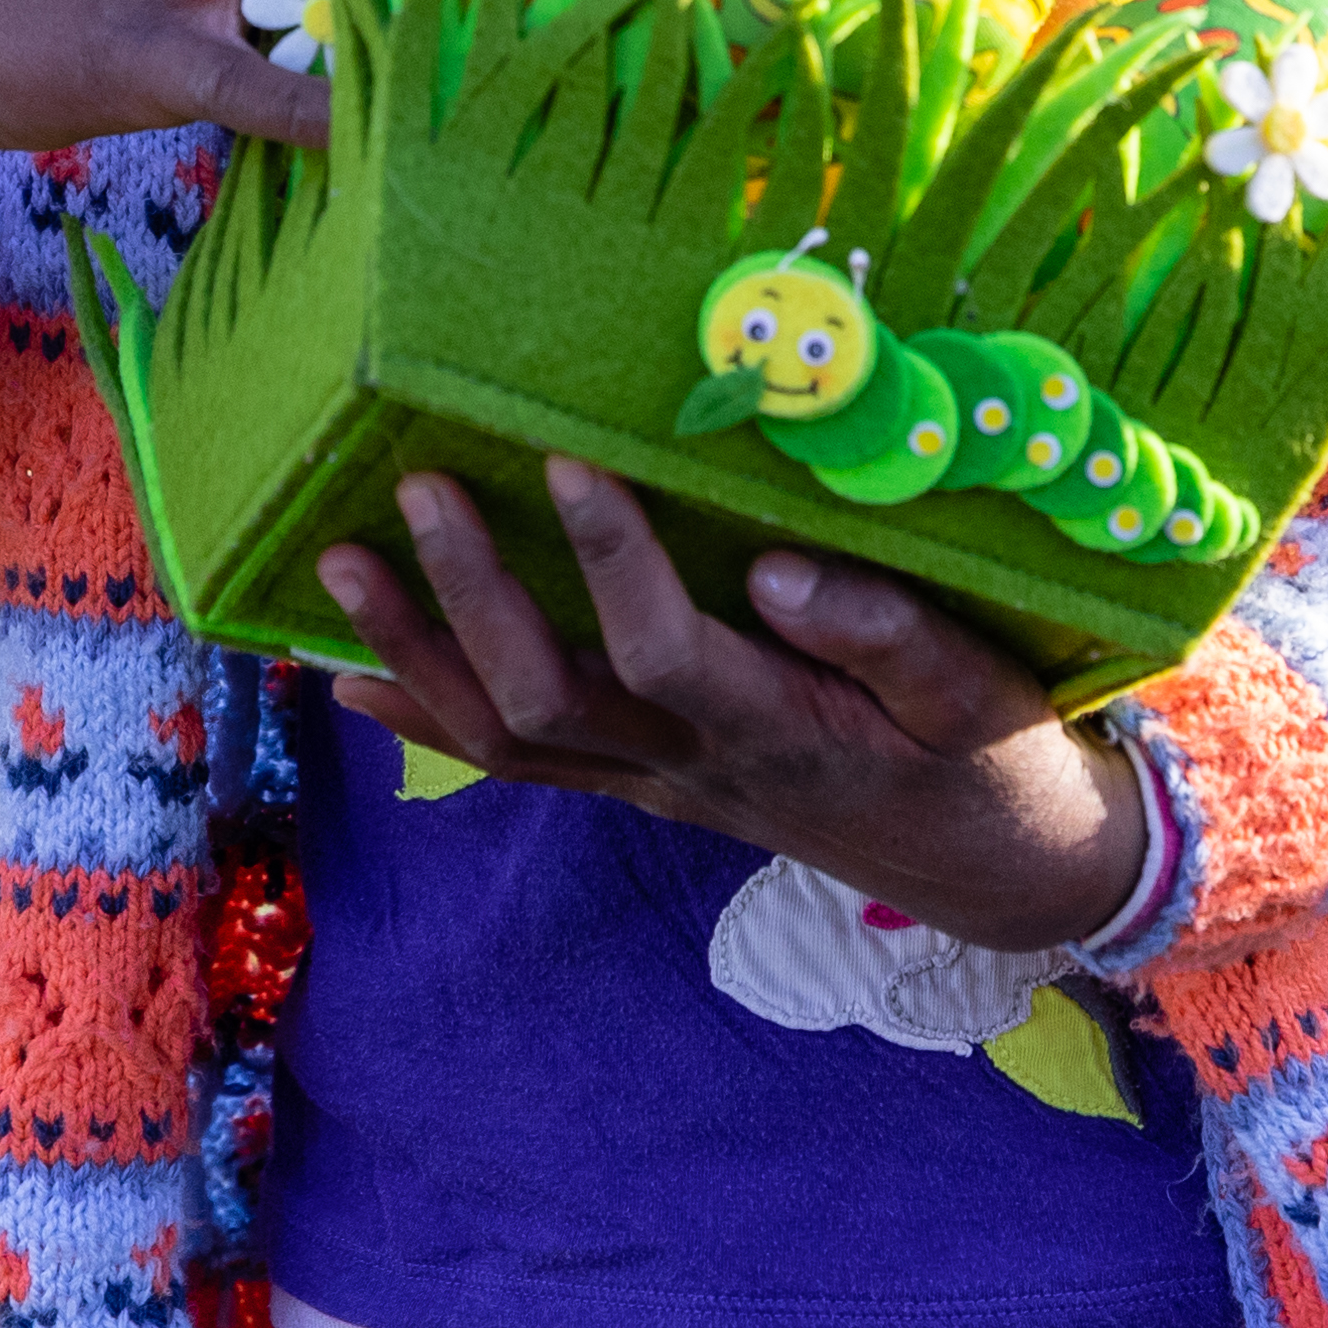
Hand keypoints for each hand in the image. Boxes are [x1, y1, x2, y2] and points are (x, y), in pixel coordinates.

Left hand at [320, 459, 1151, 957]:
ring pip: (504, 738)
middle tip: (415, 488)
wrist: (990, 868)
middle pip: (546, 701)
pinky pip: (513, 763)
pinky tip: (348, 675)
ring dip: (414, 654)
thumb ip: (886, 635)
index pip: (665, 654)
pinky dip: (422, 718)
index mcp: (773, 728)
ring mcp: (654, 786)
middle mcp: (689, 768)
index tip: (563, 460)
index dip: (608, 564)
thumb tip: (774, 566)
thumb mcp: (975, 694)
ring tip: (337, 568)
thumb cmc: (986, 758)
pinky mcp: (640, 786)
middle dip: (469, 597)